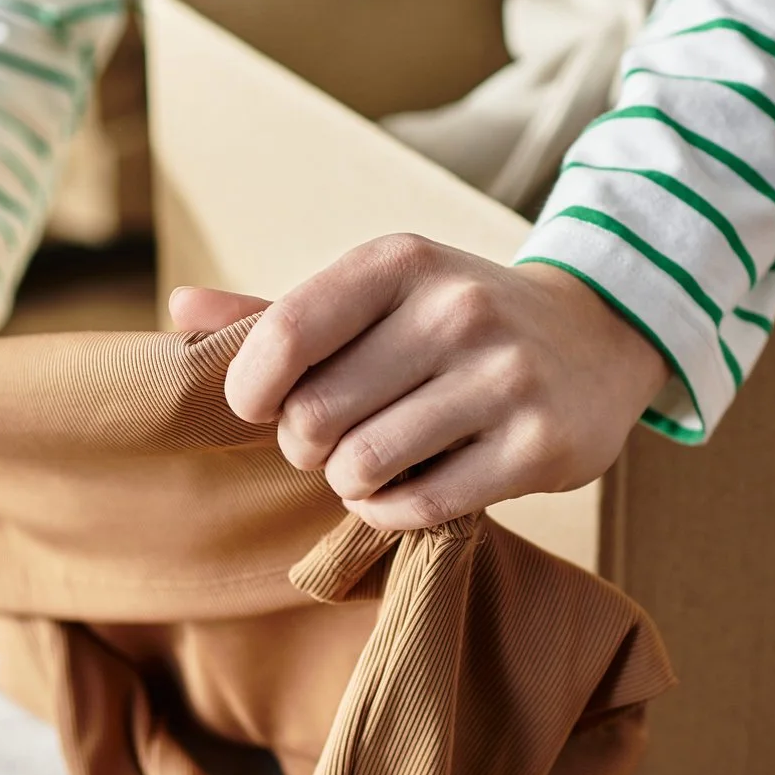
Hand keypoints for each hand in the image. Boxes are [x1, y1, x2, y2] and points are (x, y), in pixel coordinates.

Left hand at [171, 235, 667, 530]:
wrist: (596, 339)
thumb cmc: (455, 323)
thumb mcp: (377, 296)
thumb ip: (278, 312)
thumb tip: (177, 309)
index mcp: (400, 262)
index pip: (285, 335)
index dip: (253, 392)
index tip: (266, 406)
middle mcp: (456, 310)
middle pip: (314, 418)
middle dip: (307, 446)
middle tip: (333, 441)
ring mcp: (504, 378)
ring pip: (362, 468)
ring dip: (350, 484)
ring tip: (373, 464)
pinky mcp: (539, 445)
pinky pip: (422, 506)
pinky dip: (396, 512)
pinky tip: (412, 488)